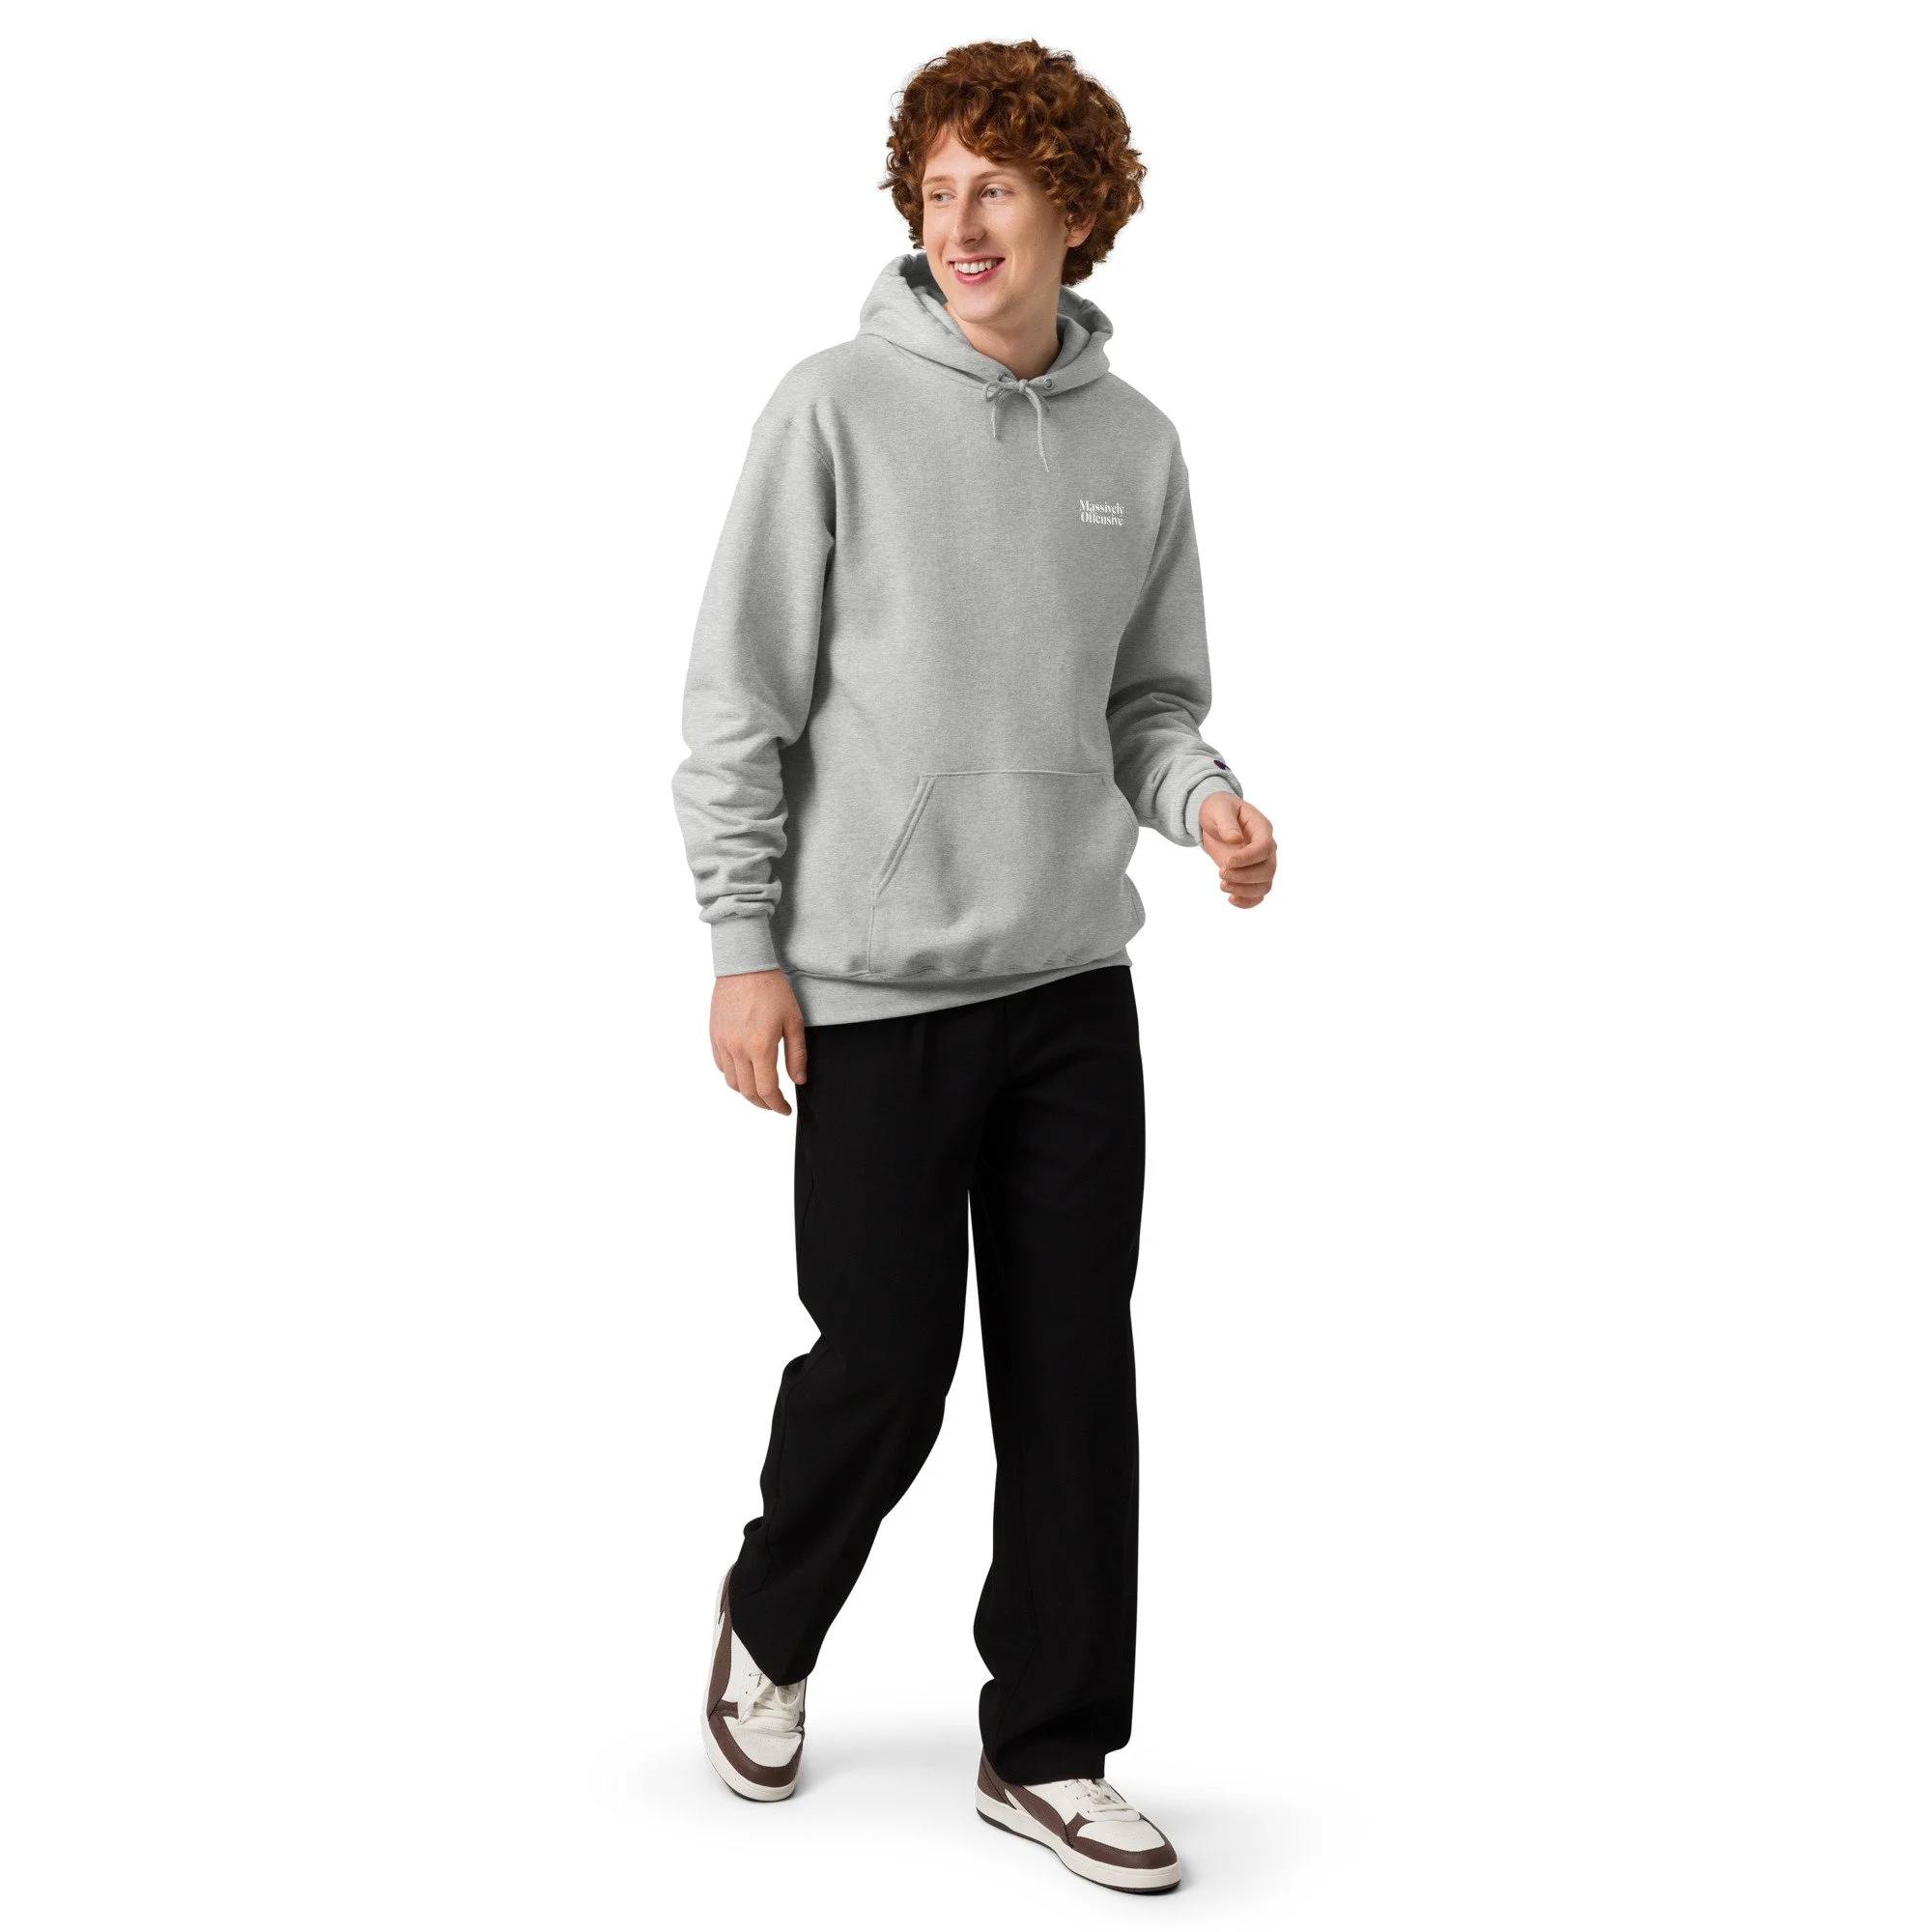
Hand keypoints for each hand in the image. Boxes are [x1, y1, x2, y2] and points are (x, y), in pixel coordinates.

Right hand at [709, 969, 807, 1113]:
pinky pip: (721, 1066)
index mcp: (760, 1048)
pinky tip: (745, 1072)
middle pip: (748, 1092)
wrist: (745, 967)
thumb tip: (799, 1081)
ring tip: (761, 1091)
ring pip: (732, 1082)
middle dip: (763, 1104)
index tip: (785, 1110)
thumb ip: (797, 1055)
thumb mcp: (793, 1021)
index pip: (767, 1090)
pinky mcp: (714, 1036)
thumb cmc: (773, 990)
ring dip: (747, 1092)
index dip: (777, 1105)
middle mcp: (737, 1049)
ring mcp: (723, 1043)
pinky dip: (733, 1076)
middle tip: (775, 1105)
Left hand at [1199, 792, 1276, 907]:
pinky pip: (1258, 894)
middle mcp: (1266, 848)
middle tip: (1220, 873)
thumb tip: (1235, 840)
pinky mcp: (1251, 875)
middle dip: (1244, 876)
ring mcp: (1260, 863)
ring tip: (1222, 885)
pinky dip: (1248, 901)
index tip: (1227, 862)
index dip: (1248, 858)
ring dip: (1244, 890)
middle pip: (1267, 869)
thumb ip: (1226, 823)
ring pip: (1264, 884)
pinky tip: (1231, 899)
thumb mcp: (1219, 809)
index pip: (1264, 847)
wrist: (1214, 819)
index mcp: (1261, 828)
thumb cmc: (1218, 809)